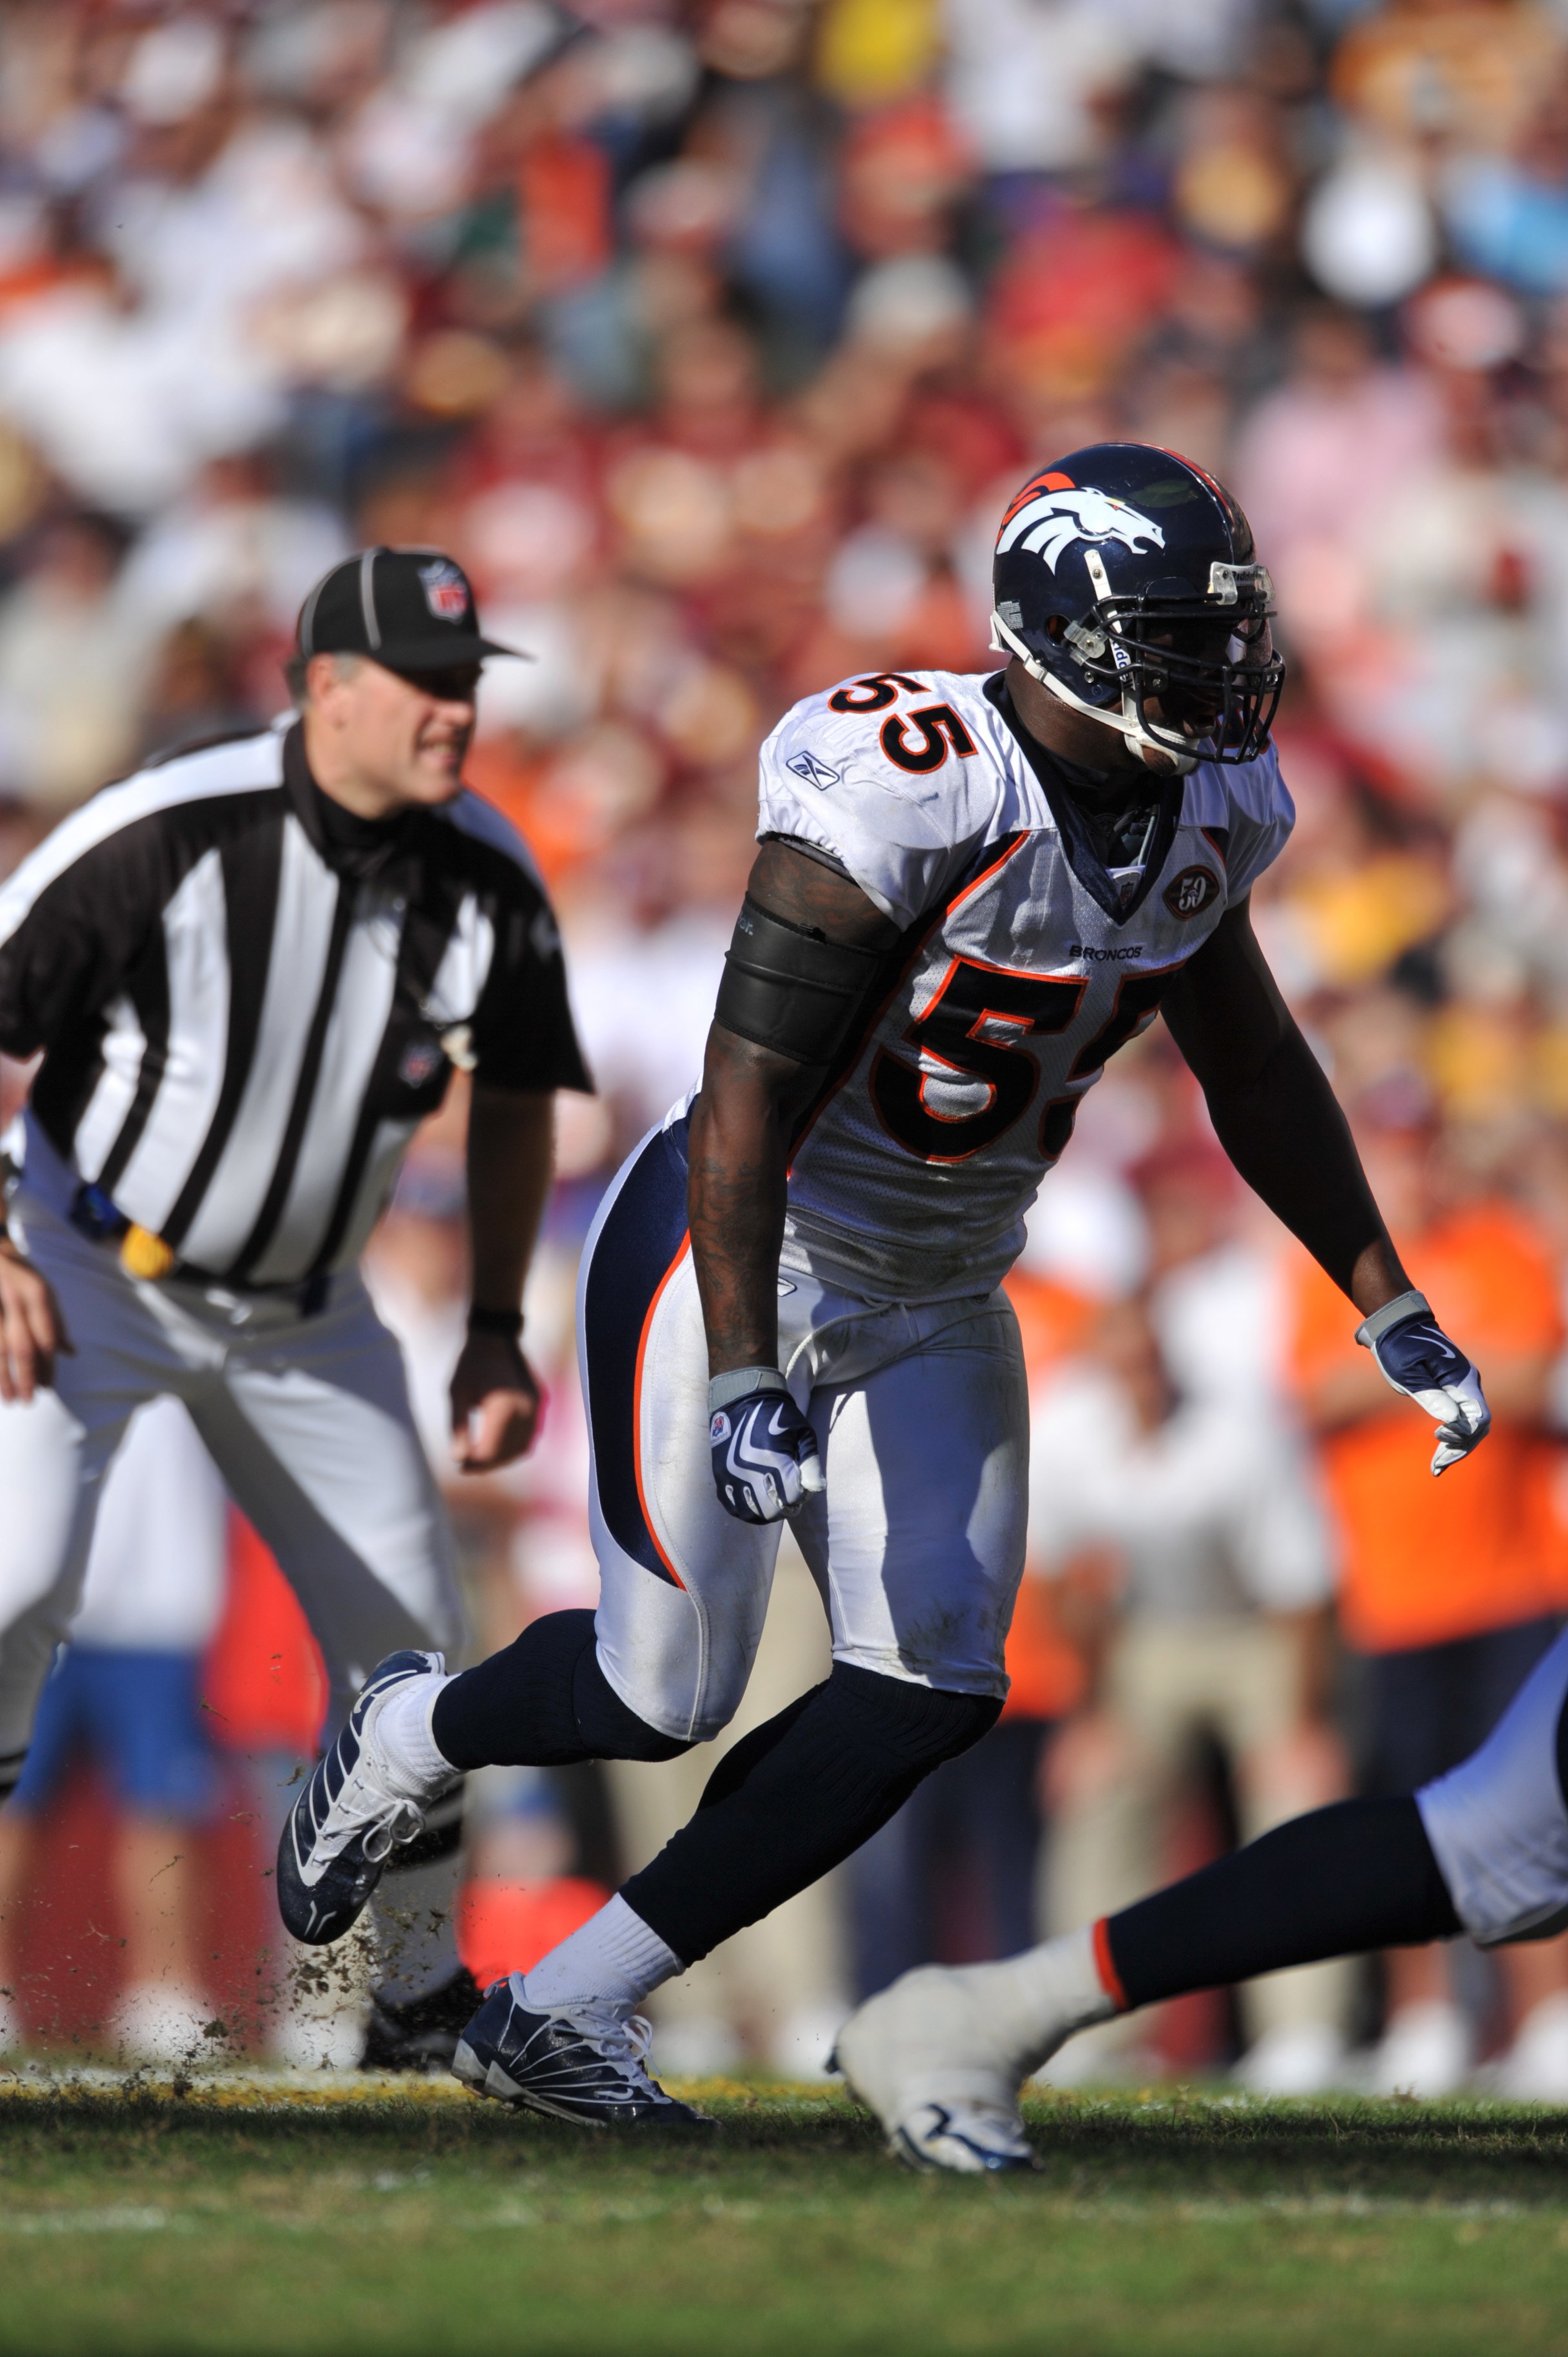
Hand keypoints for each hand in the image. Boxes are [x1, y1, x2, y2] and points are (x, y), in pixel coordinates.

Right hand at [0, 1234, 71, 1402]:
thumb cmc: (22, 1273)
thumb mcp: (45, 1289)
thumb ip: (56, 1321)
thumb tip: (70, 1352)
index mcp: (36, 1293)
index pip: (45, 1337)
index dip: (48, 1365)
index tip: (48, 1386)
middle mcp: (13, 1299)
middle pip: (21, 1346)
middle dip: (26, 1377)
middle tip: (29, 1401)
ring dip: (3, 1377)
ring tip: (9, 1399)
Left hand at [449, 1329, 542, 1472]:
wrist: (496, 1339)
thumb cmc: (471, 1365)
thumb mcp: (456, 1394)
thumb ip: (458, 1427)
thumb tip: (458, 1459)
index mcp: (503, 1407)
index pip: (490, 1450)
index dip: (474, 1462)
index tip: (459, 1464)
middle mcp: (524, 1410)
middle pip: (507, 1453)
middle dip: (487, 1465)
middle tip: (466, 1467)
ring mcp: (535, 1408)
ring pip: (522, 1448)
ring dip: (502, 1459)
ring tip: (480, 1460)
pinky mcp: (538, 1405)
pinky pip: (530, 1437)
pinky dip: (514, 1448)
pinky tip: (497, 1448)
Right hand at [709, 1383, 823, 1523]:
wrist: (742, 1400)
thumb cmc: (778, 1416)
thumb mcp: (803, 1433)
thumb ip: (811, 1464)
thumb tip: (816, 1489)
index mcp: (772, 1460)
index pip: (792, 1497)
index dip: (801, 1495)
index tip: (802, 1485)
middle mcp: (749, 1472)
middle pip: (771, 1510)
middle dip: (785, 1506)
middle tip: (790, 1495)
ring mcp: (731, 1476)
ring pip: (751, 1513)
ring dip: (766, 1512)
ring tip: (773, 1501)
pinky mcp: (720, 1477)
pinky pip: (732, 1506)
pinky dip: (746, 1509)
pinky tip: (756, 1502)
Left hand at [1357, 1296, 1489, 1476]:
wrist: (1397, 1325)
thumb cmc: (1398, 1347)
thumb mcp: (1407, 1373)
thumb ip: (1430, 1395)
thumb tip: (1451, 1421)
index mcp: (1461, 1379)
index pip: (1479, 1416)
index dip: (1463, 1433)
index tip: (1437, 1435)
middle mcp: (1468, 1384)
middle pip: (1478, 1426)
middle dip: (1460, 1447)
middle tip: (1437, 1465)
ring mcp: (1463, 1388)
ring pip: (1471, 1426)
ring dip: (1457, 1447)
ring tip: (1437, 1468)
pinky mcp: (1454, 1391)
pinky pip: (1461, 1418)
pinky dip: (1452, 1437)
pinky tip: (1439, 1456)